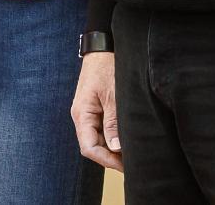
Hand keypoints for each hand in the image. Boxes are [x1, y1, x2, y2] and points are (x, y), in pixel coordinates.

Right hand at [71, 52, 122, 170]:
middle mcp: (82, 116)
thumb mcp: (113, 95)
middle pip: (93, 146)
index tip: (125, 166)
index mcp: (82, 114)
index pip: (88, 148)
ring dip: (113, 148)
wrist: (103, 48)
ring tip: (132, 151)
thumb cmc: (106, 68)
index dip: (106, 160)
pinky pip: (101, 129)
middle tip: (133, 162)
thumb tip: (115, 148)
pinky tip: (126, 138)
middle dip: (111, 157)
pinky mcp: (96, 109)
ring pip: (98, 139)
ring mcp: (88, 113)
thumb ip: (113, 122)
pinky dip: (113, 137)